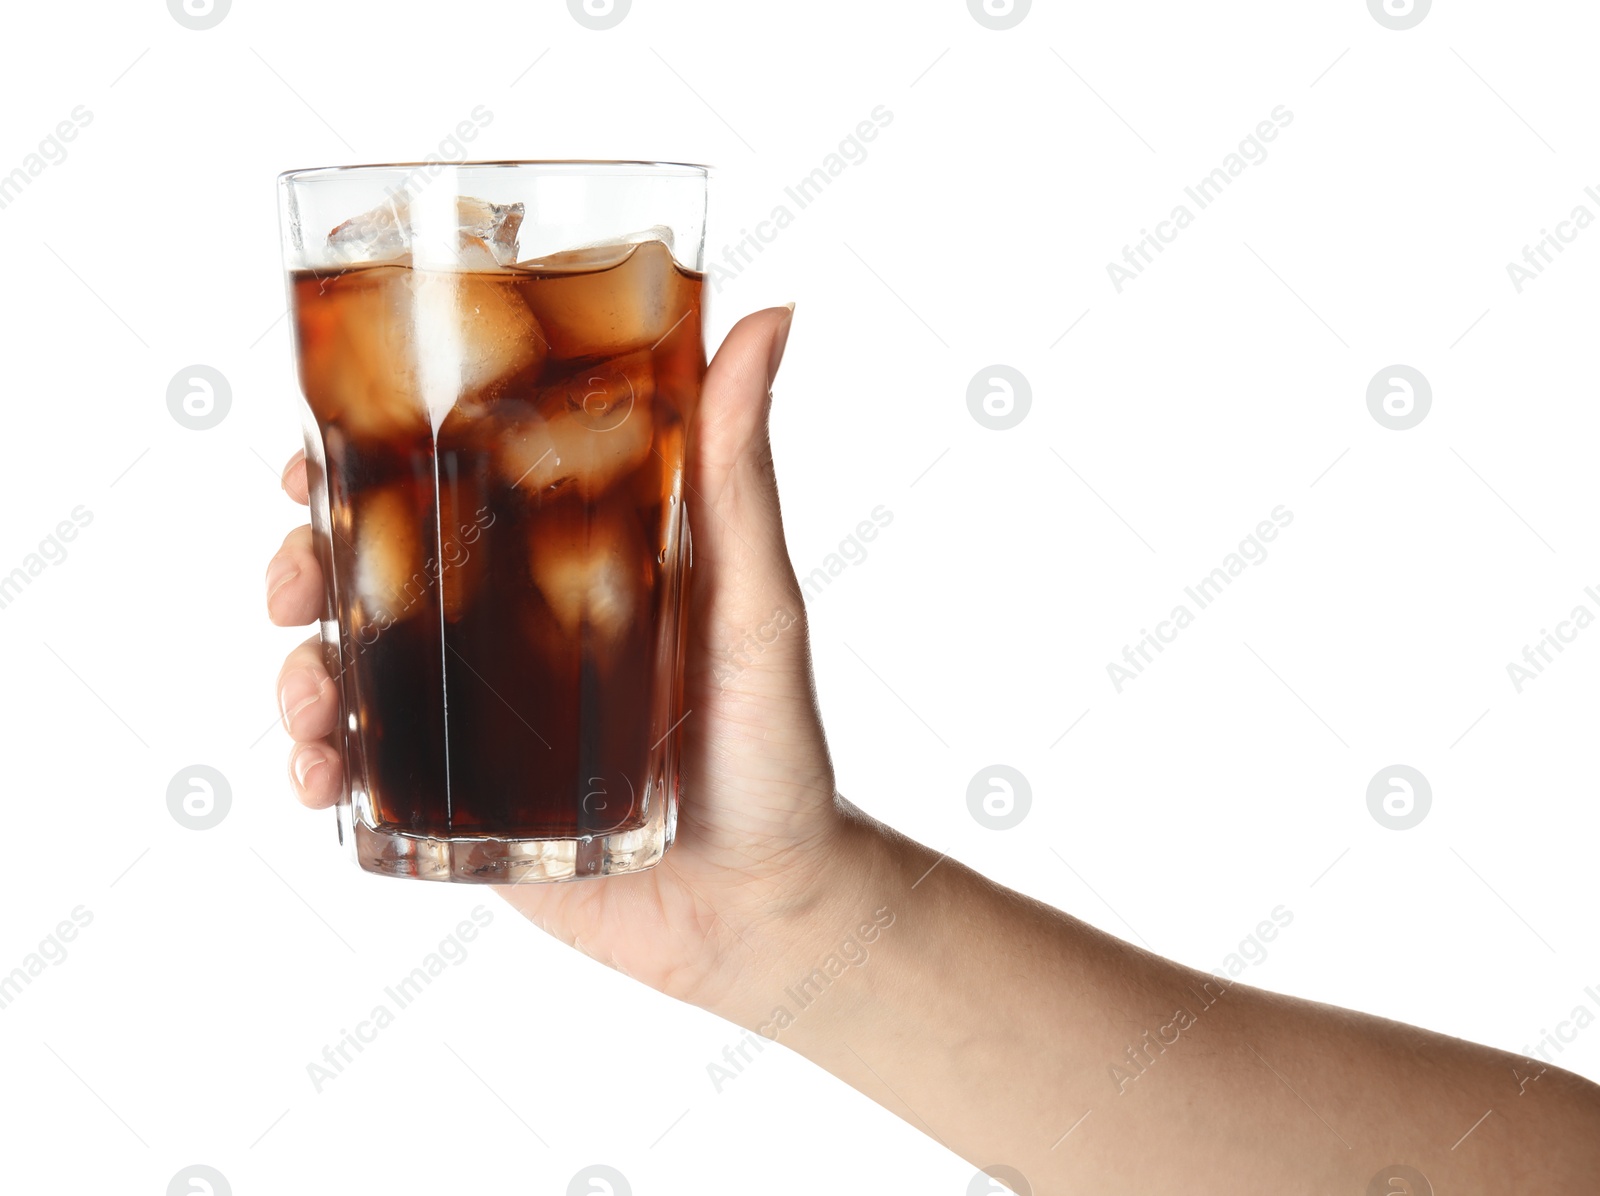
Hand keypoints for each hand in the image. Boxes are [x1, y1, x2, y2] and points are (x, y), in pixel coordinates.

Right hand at [266, 305, 851, 1015]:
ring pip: (349, 674)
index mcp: (563, 568)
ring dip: (299, 668)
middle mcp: (509, 636)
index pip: (446, 492)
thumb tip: (771, 314)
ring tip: (311, 693)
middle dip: (304, 566)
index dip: (363, 463)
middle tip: (294, 580)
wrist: (767, 908)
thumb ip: (741, 474)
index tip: (312, 451)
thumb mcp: (757, 602)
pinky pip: (367, 780)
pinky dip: (322, 767)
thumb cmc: (774, 748)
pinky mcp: (462, 812)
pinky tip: (320, 772)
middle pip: (372, 577)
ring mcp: (479, 727)